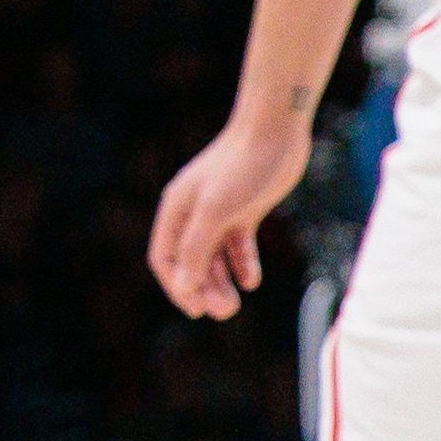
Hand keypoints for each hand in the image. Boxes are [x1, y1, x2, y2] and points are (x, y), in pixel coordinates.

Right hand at [147, 109, 308, 320]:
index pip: (166, 259)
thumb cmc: (242, 167)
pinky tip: (252, 280)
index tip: (197, 310)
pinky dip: (242, 263)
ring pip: (213, 256)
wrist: (275, 129)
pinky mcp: (244, 208)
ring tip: (235, 304)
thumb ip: (197, 249)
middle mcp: (193, 212)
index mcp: (176, 210)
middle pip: (190, 261)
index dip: (177, 286)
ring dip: (221, 281)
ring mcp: (219, 211)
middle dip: (203, 288)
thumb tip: (184, 287)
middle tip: (225, 312)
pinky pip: (237, 245)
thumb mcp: (216, 212)